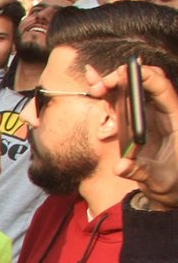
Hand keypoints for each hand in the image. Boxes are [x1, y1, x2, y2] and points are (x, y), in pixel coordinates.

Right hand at [85, 61, 177, 205]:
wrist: (169, 188)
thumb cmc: (170, 182)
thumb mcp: (158, 180)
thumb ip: (140, 171)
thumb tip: (121, 167)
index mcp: (175, 119)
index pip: (162, 89)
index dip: (144, 77)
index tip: (123, 74)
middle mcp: (161, 112)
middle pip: (145, 83)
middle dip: (124, 78)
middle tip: (102, 86)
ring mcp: (147, 115)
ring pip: (132, 89)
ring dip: (112, 85)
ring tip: (94, 88)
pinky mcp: (134, 121)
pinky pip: (121, 102)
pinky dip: (108, 93)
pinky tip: (94, 85)